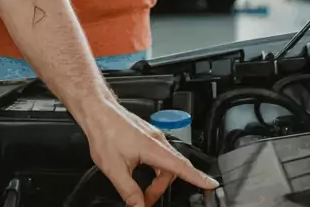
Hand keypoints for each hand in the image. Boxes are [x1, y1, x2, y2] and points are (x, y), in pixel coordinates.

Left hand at [83, 101, 217, 205]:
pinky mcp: (148, 136)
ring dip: (157, 180)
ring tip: (142, 191)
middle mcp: (158, 140)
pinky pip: (160, 156)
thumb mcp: (114, 169)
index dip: (198, 178)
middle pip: (172, 170)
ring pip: (165, 164)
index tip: (212, 184)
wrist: (98, 112)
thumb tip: (139, 206)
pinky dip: (155, 169)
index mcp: (153, 148)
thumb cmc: (105, 133)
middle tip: (145, 201)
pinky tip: (142, 173)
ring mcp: (153, 137)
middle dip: (161, 188)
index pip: (181, 167)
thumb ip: (129, 191)